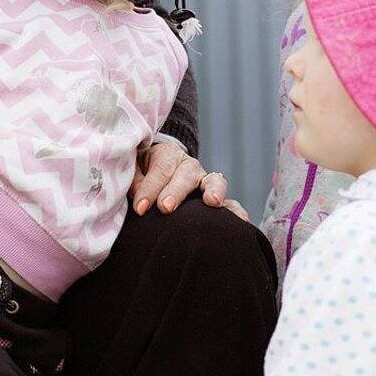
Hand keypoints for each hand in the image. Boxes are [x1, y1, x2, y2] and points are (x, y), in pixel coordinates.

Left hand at [131, 141, 247, 220]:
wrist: (157, 174)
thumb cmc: (141, 175)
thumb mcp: (133, 170)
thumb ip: (134, 180)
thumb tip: (137, 195)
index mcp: (168, 155)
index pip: (160, 169)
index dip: (150, 188)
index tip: (140, 207)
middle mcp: (190, 167)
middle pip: (186, 174)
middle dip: (177, 190)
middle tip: (166, 207)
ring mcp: (206, 182)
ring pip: (214, 181)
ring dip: (214, 191)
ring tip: (213, 202)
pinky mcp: (216, 198)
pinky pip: (230, 203)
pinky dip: (236, 210)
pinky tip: (241, 221)